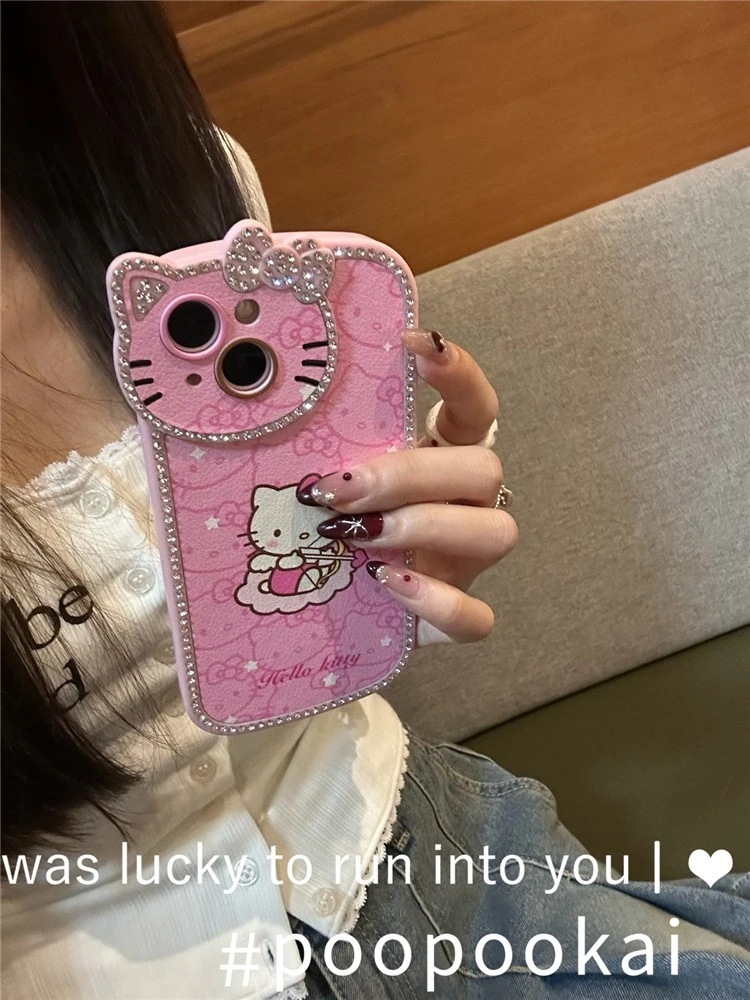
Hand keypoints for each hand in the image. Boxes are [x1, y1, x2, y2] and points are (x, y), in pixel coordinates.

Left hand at [297, 327, 516, 644]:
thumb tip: (251, 390)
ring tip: (360, 537)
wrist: (329, 605)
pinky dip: (437, 601)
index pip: (473, 406)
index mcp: (437, 458)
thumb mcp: (319, 475)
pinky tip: (387, 583)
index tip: (415, 345)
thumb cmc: (325, 526)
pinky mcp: (457, 616)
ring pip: (496, 532)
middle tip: (342, 488)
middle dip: (413, 473)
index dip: (458, 374)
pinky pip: (476, 616)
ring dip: (427, 527)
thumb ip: (310, 443)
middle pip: (484, 467)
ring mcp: (465, 561)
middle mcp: (462, 504)